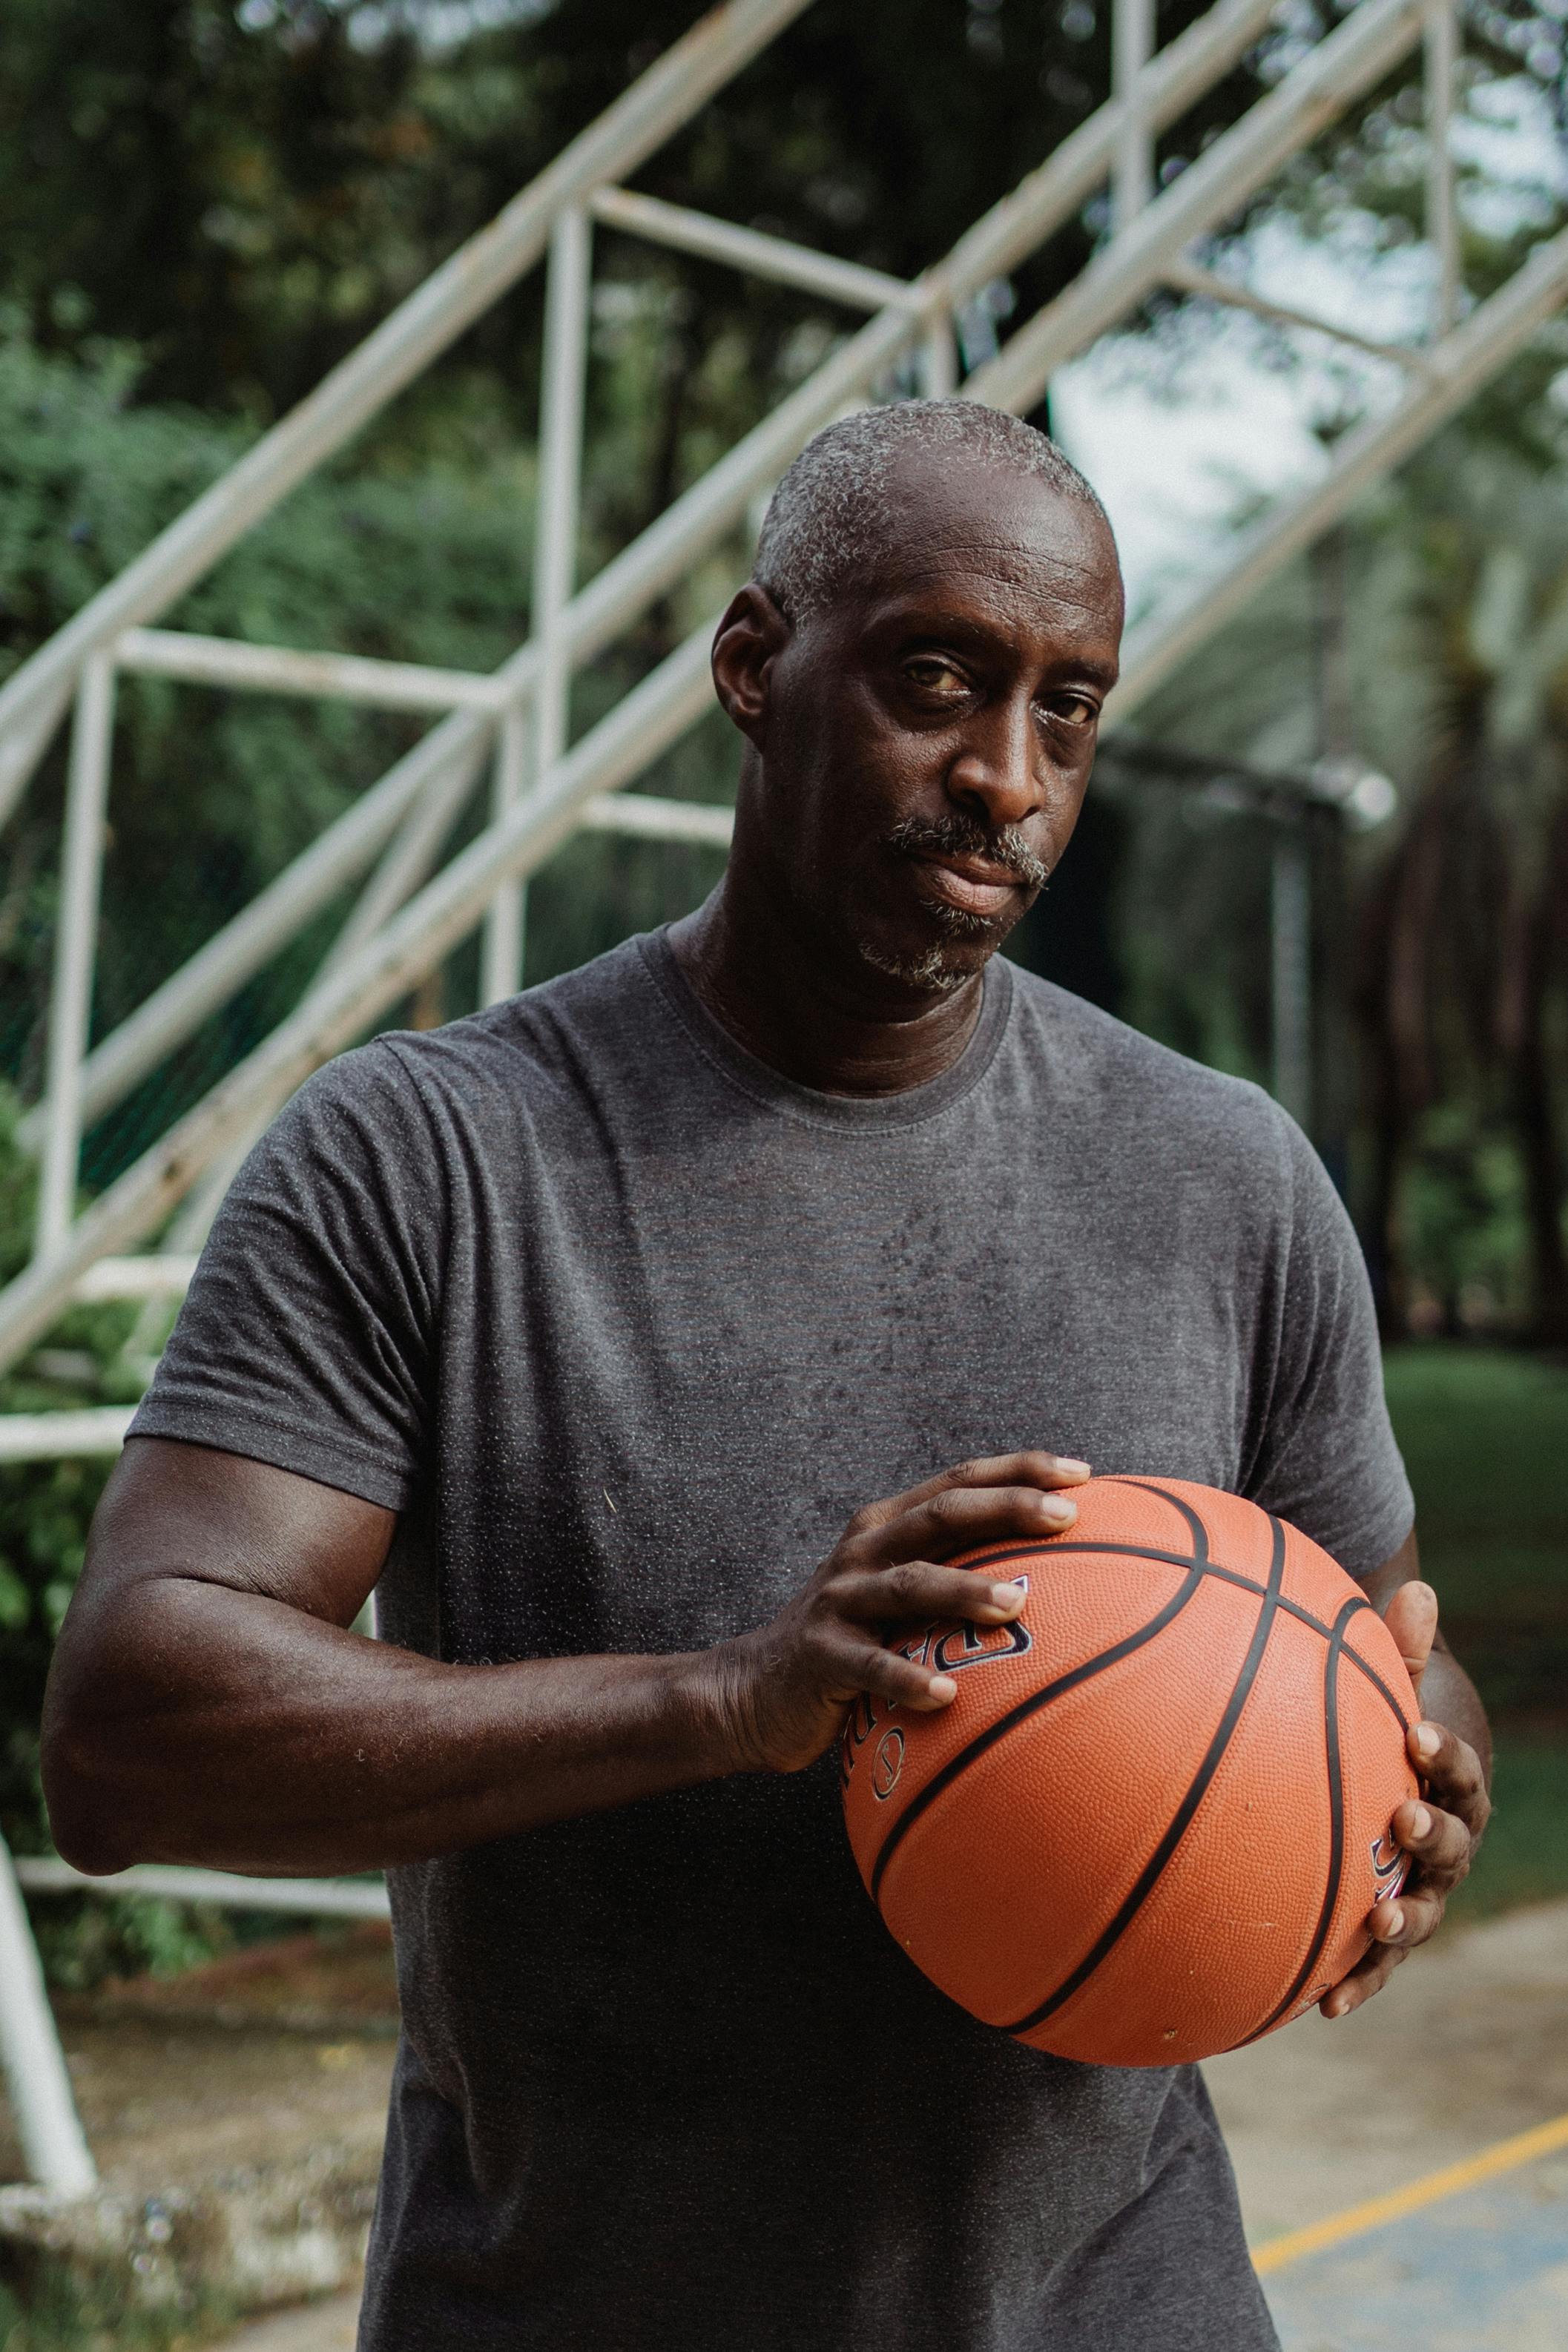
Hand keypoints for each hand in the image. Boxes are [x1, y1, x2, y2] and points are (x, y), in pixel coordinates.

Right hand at [711, 1452, 1090, 1773]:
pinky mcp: (822, 1655)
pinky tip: (948, 1696)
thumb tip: (1060, 1580)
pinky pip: (870, 1666)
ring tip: (1017, 1604)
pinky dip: (907, 1678)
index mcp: (887, 1527)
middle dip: (1006, 1508)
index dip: (1018, 1470)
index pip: (960, 1481)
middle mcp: (863, 1551)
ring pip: (908, 1584)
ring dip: (964, 1591)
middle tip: (1066, 1517)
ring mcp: (840, 1601)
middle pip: (941, 1514)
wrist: (754, 1690)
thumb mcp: (897, 1596)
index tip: (1082, 1473)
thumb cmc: (853, 1642)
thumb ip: (955, 1575)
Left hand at [1320, 1580, 1490, 2017]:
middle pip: (1450, 1841)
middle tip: (1403, 1816)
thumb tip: (1416, 1588)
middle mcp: (1446, 1840)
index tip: (1417, 1733)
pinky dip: (1354, 1984)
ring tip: (1376, 1921)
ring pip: (1420, 1910)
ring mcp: (1420, 1889)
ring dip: (1402, 1918)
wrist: (1390, 1779)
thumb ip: (1398, 1649)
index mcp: (1450, 1780)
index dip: (1444, 1752)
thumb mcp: (1390, 1685)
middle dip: (1432, 1831)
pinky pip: (1374, 1964)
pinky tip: (1318, 2008)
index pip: (1457, 1765)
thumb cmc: (1386, 1723)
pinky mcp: (1385, 1929)